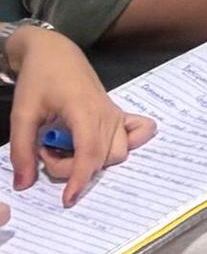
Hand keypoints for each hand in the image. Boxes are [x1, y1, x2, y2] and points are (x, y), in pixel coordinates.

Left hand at [7, 31, 155, 206]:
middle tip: (45, 152)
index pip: (90, 153)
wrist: (54, 53)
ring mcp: (116, 114)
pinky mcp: (118, 114)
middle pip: (102, 158)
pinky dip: (131, 144)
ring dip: (91, 160)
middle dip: (72, 168)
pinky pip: (138, 134)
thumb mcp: (21, 114)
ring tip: (64, 148)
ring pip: (117, 152)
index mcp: (85, 110)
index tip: (67, 199)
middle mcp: (108, 114)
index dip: (80, 179)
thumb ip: (21, 150)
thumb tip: (24, 185)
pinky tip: (104, 146)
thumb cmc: (38, 80)